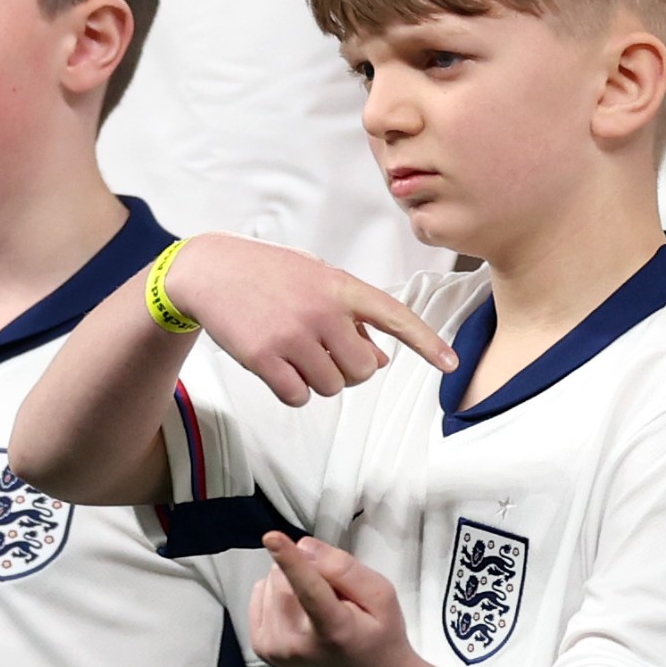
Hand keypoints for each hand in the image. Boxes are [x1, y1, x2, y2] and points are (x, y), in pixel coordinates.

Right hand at [160, 234, 456, 405]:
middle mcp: (323, 310)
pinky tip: (279, 367)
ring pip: (331, 387)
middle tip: (327, 354)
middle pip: (363, 370)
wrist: (213, 270)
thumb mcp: (320, 283)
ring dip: (319, 381)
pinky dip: (293, 391)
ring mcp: (293, 334)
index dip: (427, 343)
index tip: (452, 364)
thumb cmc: (274, 276)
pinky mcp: (264, 357)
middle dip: (350, 371)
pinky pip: (298, 396)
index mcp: (343, 286)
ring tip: (298, 353)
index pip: (396, 317)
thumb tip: (381, 361)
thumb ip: (354, 319)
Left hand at [254, 532, 417, 666]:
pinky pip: (258, 597)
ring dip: (290, 582)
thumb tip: (305, 548)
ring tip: (318, 606)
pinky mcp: (263, 650)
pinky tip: (297, 609)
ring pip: (269, 584)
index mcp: (333, 630)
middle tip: (334, 593)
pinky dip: (275, 593)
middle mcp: (296, 644)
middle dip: (306, 570)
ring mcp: (275, 650)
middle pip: (284, 579)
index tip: (271, 536)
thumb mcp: (382, 596)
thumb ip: (346, 569)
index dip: (290, 559)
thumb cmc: (382, 638)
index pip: (308, 588)